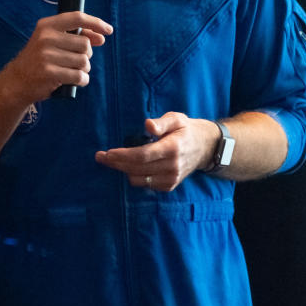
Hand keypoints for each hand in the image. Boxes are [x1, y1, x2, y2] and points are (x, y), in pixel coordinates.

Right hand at [1, 11, 112, 103]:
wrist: (17, 80)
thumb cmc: (39, 59)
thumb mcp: (52, 41)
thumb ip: (76, 36)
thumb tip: (101, 37)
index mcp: (47, 25)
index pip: (77, 18)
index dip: (96, 23)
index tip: (108, 30)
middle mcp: (46, 38)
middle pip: (85, 44)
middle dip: (86, 55)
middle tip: (75, 60)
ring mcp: (47, 55)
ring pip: (84, 62)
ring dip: (84, 69)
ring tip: (72, 71)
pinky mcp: (49, 73)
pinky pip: (79, 76)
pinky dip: (82, 80)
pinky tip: (74, 81)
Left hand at [95, 112, 215, 191]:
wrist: (205, 148)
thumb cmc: (186, 130)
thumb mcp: (176, 119)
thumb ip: (161, 122)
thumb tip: (147, 124)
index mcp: (172, 148)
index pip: (142, 156)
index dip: (122, 156)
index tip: (107, 153)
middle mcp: (172, 166)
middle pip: (136, 168)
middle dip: (116, 163)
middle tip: (100, 157)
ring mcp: (171, 178)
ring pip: (138, 179)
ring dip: (123, 170)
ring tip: (113, 160)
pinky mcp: (169, 186)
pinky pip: (145, 184)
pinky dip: (135, 176)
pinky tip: (129, 167)